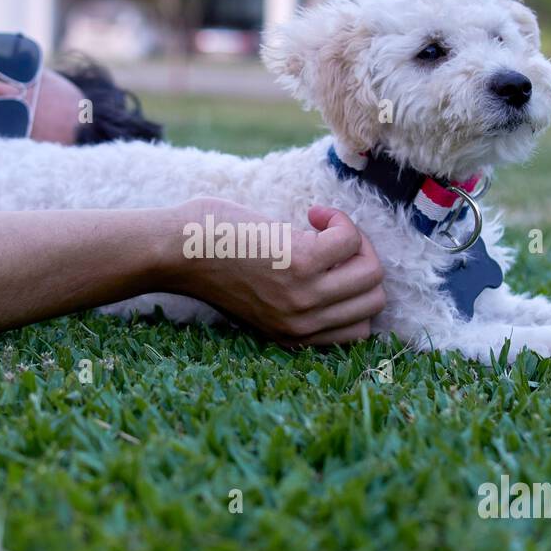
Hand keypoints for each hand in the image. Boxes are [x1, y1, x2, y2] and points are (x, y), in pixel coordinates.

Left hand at [162, 197, 385, 345]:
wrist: (176, 250)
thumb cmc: (213, 261)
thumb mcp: (261, 299)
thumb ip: (298, 298)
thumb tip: (345, 266)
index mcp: (295, 335)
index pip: (359, 329)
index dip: (353, 290)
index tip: (329, 264)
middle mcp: (303, 324)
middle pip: (374, 299)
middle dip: (362, 262)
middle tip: (330, 240)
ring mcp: (304, 297)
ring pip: (372, 272)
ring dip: (355, 239)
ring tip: (322, 226)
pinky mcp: (301, 263)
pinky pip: (350, 240)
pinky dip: (339, 220)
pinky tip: (312, 215)